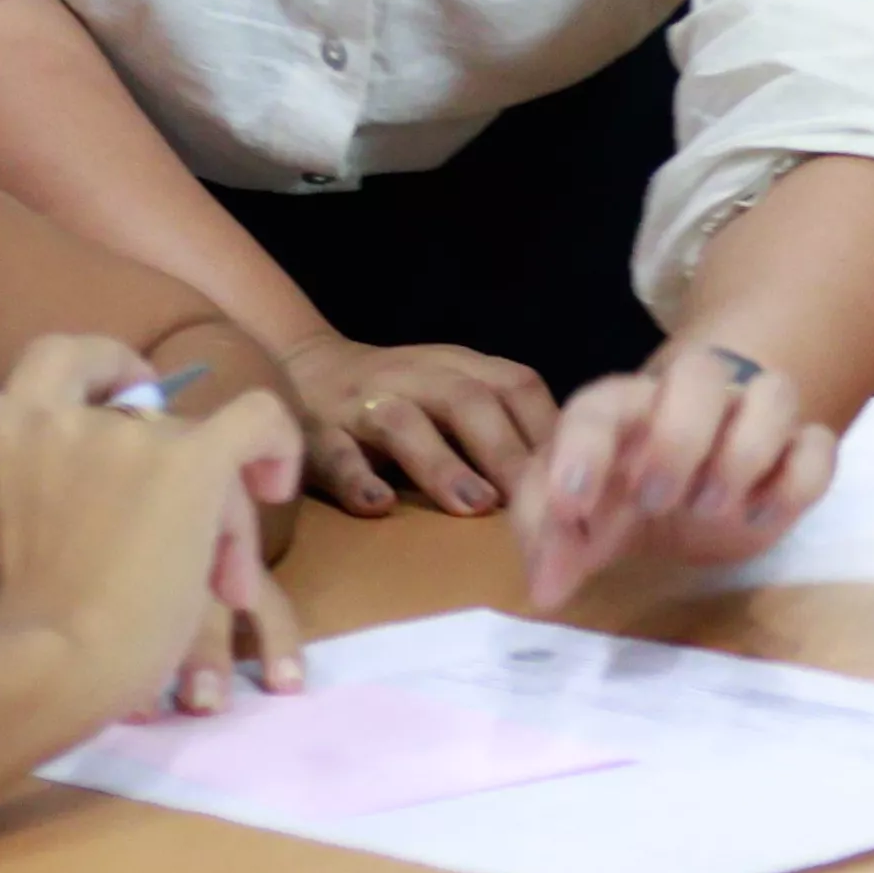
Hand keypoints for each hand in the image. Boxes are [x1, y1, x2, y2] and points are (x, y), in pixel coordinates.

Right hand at [0, 333, 306, 723]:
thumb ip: (2, 469)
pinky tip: (276, 486)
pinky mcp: (191, 462)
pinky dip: (275, 445)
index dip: (103, 370)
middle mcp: (70, 416)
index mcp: (11, 430)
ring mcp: (132, 434)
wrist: (43, 666)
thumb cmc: (9, 625)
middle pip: (149, 418)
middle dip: (169, 473)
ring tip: (216, 590)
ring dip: (215, 510)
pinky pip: (256, 419)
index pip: (60, 357)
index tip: (126, 404)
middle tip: (178, 545)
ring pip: (200, 444)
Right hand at [281, 330, 552, 519]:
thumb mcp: (451, 392)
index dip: (547, 427)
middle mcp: (414, 376)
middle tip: (533, 500)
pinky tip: (379, 506)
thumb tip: (568, 477)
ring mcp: (362, 402)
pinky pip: (335, 452)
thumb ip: (501, 421)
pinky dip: (357, 479)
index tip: (574, 476)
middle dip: (504, 450)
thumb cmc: (399, 398)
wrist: (299, 367)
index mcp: (458, 366)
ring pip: (404, 423)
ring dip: (442, 465)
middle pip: (467, 401)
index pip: (515, 384)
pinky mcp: (315, 431)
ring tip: (473, 506)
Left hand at [523, 340, 843, 609]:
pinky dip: (797, 482)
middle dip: (678, 438)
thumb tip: (545, 592)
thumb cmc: (622, 496)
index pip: (602, 404)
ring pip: (774, 392)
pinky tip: (760, 518)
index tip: (573, 510)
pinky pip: (818, 446)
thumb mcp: (577, 522)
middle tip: (656, 502)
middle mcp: (692, 400)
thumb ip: (551, 542)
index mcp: (627, 407)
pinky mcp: (798, 454)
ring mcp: (752, 420)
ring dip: (745, 451)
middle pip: (701, 371)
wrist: (687, 497)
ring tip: (712, 509)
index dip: (584, 450)